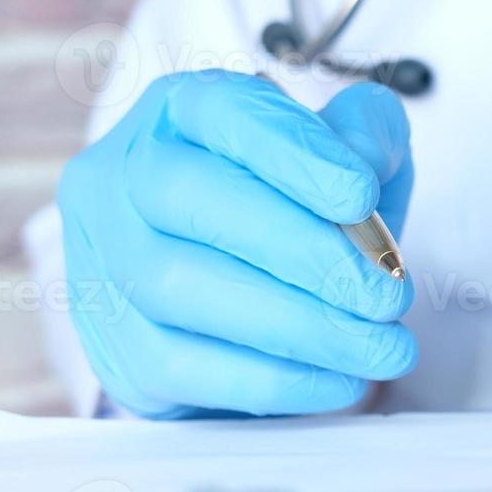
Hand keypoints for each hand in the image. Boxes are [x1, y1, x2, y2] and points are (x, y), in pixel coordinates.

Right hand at [59, 71, 417, 418]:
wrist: (254, 301)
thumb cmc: (306, 211)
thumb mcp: (352, 158)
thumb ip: (370, 133)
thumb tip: (366, 159)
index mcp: (180, 111)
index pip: (222, 110)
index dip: (293, 152)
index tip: (362, 197)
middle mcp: (121, 176)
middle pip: (187, 195)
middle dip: (302, 251)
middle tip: (387, 294)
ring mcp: (104, 263)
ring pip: (181, 288)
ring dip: (301, 327)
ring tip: (385, 348)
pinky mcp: (118, 348)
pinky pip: (185, 367)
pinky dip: (277, 379)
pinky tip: (343, 381)